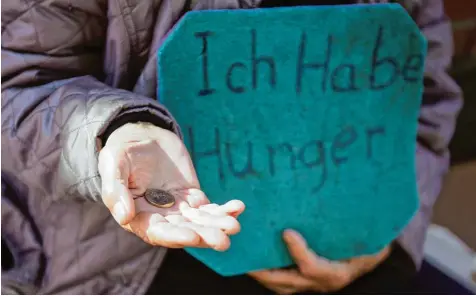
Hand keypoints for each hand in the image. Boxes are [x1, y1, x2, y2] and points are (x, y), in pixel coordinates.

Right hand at [98, 122, 244, 250]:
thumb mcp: (113, 163)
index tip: (192, 235)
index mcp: (138, 216)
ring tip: (234, 226)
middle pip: (184, 231)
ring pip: (200, 222)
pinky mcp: (193, 197)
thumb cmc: (122, 150)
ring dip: (217, 226)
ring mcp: (179, 209)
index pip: (157, 232)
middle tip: (223, 240)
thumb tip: (125, 216)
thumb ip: (116, 189)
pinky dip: (224, 209)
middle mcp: (160, 218)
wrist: (142, 135)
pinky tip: (238, 207)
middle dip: (204, 236)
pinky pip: (211, 208)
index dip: (174, 236)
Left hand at [249, 230, 389, 293]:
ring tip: (244, 259)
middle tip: (245, 258)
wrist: (374, 255)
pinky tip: (256, 258)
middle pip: (287, 283)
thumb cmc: (369, 242)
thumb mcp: (366, 237)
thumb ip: (352, 227)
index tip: (287, 233)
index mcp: (337, 272)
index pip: (313, 267)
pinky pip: (284, 281)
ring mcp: (313, 284)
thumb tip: (340, 203)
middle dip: (264, 272)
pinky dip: (269, 272)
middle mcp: (323, 282)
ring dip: (262, 274)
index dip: (299, 251)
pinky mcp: (307, 280)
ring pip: (282, 285)